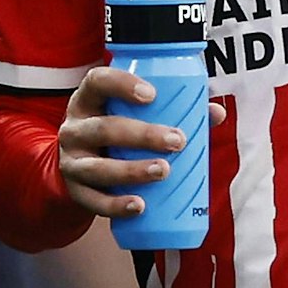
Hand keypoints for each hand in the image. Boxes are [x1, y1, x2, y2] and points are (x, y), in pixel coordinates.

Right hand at [57, 66, 226, 216]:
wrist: (81, 164)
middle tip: (177, 141)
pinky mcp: (75, 191)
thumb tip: (216, 112)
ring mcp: (71, 161)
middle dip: (142, 135)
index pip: (97, 81)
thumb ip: (174, 109)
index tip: (153, 94)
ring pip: (97, 167)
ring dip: (131, 170)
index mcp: (88, 99)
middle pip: (103, 129)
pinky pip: (93, 201)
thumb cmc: (117, 129)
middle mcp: (74, 128)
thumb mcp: (132, 113)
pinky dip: (116, 205)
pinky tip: (139, 205)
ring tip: (163, 171)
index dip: (121, 85)